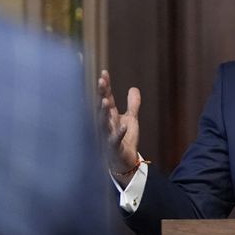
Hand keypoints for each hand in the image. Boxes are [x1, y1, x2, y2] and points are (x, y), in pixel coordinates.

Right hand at [97, 70, 140, 185]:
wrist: (124, 162)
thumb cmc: (124, 140)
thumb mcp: (131, 119)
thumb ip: (132, 105)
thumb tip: (134, 88)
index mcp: (110, 116)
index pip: (106, 97)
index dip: (105, 86)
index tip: (104, 72)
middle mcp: (106, 124)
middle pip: (102, 107)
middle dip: (101, 94)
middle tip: (100, 81)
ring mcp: (108, 135)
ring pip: (104, 122)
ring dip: (103, 111)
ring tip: (105, 100)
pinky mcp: (114, 147)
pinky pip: (115, 139)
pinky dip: (119, 133)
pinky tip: (123, 125)